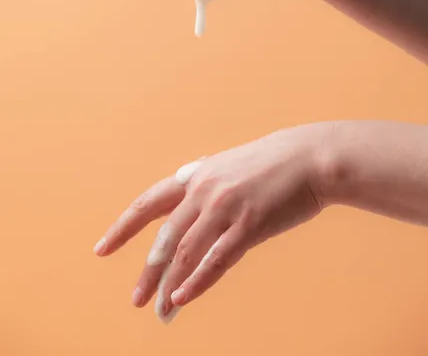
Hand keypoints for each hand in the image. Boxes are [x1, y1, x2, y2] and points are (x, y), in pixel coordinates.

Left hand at [94, 123, 329, 320]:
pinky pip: (216, 261)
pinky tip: (181, 300)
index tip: (101, 249)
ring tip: (160, 314)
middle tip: (135, 300)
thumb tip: (191, 210)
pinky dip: (195, 284)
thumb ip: (207, 187)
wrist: (312, 157)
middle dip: (148, 273)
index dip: (123, 228)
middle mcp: (203, 190)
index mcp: (196, 175)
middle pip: (164, 239)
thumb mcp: (231, 167)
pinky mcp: (249, 224)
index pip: (148, 204)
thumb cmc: (274, 164)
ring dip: (169, 288)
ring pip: (185, 254)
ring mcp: (225, 207)